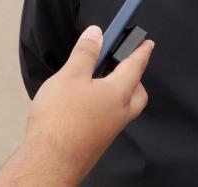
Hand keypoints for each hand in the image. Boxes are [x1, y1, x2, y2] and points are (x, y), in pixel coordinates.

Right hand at [0, 26, 153, 185]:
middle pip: (137, 91)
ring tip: (98, 81)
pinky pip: (110, 118)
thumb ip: (85, 53)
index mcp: (119, 93)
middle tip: (123, 63)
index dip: (141, 51)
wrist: (51, 162)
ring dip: (118, 91)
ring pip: (124, 106)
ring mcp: (110, 129)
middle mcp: (120, 112)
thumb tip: (95, 34)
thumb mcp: (70, 76)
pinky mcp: (98, 140)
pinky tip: (85, 104)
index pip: (136, 66)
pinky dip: (105, 106)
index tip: (147, 43)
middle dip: (134, 75)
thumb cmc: (60, 122)